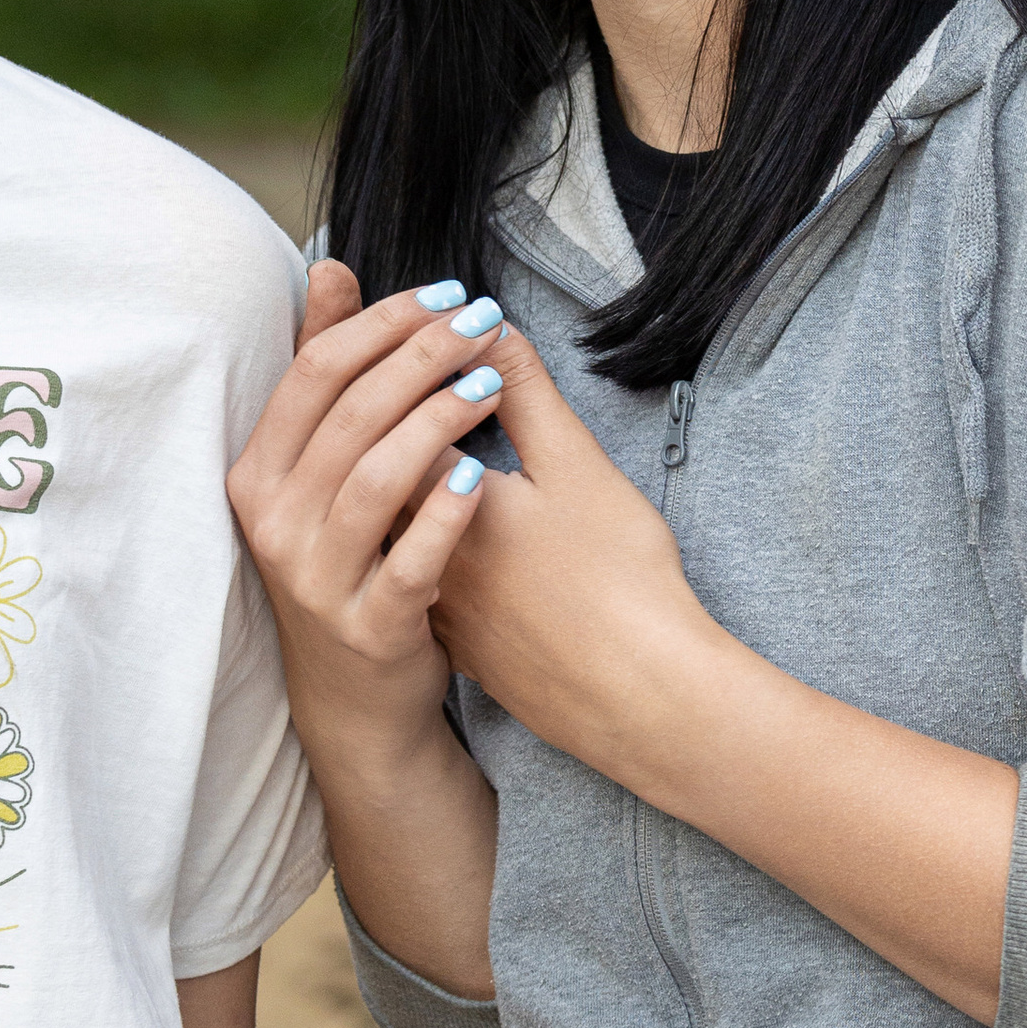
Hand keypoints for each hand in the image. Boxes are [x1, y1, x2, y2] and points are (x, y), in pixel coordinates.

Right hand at [228, 261, 509, 793]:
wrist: (355, 695)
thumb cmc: (347, 556)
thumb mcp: (322, 466)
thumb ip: (326, 368)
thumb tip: (331, 267)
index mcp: (258, 472)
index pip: (315, 372)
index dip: (383, 323)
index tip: (447, 294)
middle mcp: (274, 523)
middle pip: (350, 415)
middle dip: (422, 357)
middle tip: (483, 324)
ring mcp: (316, 580)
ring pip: (375, 480)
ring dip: (438, 420)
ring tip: (492, 383)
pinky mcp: (367, 628)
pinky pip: (407, 562)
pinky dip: (444, 515)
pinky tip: (483, 475)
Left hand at [428, 327, 711, 773]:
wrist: (641, 697)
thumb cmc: (616, 578)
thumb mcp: (576, 464)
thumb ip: (525, 390)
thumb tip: (489, 330)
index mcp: (435, 502)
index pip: (390, 418)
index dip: (410, 372)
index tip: (444, 337)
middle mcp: (418, 558)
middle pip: (385, 477)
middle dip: (406, 426)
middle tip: (451, 390)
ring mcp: (440, 612)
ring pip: (407, 535)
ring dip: (424, 491)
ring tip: (465, 458)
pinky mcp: (465, 651)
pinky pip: (435, 583)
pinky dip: (444, 547)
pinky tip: (480, 538)